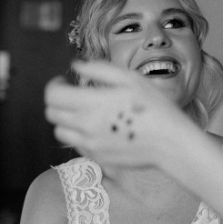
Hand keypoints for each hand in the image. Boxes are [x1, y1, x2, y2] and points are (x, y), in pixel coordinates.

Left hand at [44, 61, 201, 170]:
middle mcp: (85, 126)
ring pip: (59, 131)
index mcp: (92, 103)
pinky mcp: (97, 157)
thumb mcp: (131, 78)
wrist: (171, 143)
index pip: (53, 95)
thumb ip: (99, 68)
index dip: (54, 85)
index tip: (63, 81)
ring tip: (84, 112)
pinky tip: (97, 128)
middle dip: (58, 101)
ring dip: (65, 119)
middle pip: (51, 113)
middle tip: (73, 95)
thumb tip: (76, 65)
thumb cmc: (155, 107)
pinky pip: (76, 145)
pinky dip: (79, 135)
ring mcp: (90, 144)